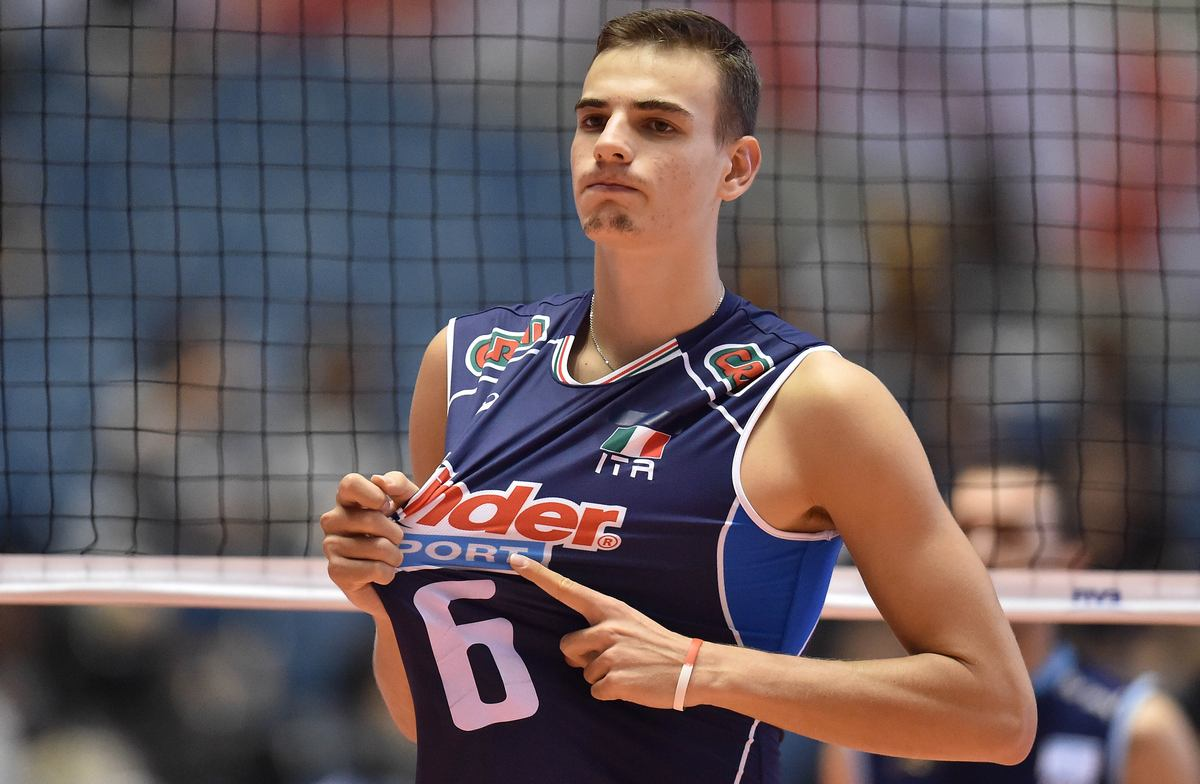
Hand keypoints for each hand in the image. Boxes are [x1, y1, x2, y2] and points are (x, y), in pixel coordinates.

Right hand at [321, 471, 418, 615]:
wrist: (404, 576)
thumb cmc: (405, 532)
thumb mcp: (410, 502)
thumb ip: (398, 484)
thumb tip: (378, 480)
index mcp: (349, 500)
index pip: (350, 483)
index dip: (373, 494)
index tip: (390, 508)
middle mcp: (334, 520)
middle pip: (369, 518)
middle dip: (395, 532)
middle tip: (399, 540)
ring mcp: (331, 546)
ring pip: (373, 547)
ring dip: (394, 556)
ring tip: (395, 559)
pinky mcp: (335, 571)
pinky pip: (368, 570)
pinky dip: (386, 573)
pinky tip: (385, 574)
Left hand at [508, 553, 697, 708]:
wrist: (693, 668)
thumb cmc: (658, 646)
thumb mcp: (631, 624)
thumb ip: (601, 629)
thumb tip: (573, 652)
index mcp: (610, 609)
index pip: (568, 588)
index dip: (539, 575)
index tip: (515, 560)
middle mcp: (607, 627)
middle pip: (567, 646)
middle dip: (581, 658)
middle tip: (611, 659)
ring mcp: (611, 653)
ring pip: (583, 672)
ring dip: (600, 676)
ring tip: (628, 670)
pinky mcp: (615, 679)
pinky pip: (595, 691)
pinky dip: (610, 693)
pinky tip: (631, 684)